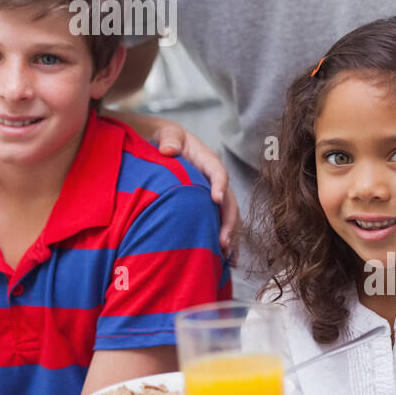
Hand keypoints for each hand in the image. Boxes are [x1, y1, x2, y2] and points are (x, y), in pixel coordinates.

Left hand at [149, 120, 239, 262]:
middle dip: (228, 222)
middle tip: (223, 242)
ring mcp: (213, 194)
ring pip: (227, 216)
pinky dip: (225, 241)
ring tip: (228, 258)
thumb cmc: (167, 139)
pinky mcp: (207, 207)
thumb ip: (169, 139)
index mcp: (207, 161)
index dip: (219, 185)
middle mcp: (214, 180)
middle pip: (228, 201)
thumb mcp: (167, 134)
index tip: (215, 199)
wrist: (165, 145)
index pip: (218, 172)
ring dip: (230, 236)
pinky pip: (219, 223)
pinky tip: (225, 260)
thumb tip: (168, 149)